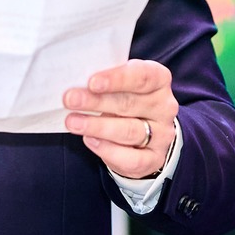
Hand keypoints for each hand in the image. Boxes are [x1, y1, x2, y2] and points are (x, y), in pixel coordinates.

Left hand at [64, 59, 176, 179]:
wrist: (143, 135)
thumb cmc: (125, 101)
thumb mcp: (120, 85)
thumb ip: (105, 82)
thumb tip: (76, 83)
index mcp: (159, 80)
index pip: (143, 76)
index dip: (118, 78)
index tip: (92, 82)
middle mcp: (164, 107)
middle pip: (130, 103)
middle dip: (96, 102)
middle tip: (70, 100)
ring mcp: (162, 135)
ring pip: (129, 131)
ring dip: (97, 126)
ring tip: (72, 122)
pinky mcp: (154, 159)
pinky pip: (132, 158)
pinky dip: (108, 150)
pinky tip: (90, 140)